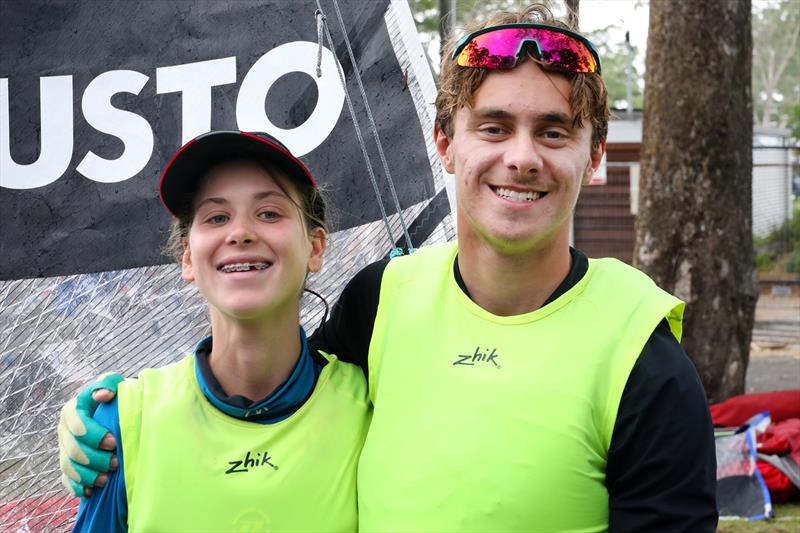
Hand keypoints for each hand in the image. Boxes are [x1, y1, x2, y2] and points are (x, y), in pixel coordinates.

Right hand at [58, 372, 123, 497]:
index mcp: (72, 410)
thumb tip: (104, 394)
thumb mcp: (114, 384)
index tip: (113, 442)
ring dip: (87, 475)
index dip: (93, 435)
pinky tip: (91, 490)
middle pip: (73, 449)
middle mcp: (64, 430)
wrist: (112, 412)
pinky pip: (66, 481)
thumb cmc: (115, 397)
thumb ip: (108, 383)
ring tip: (107, 478)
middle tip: (115, 462)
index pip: (76, 423)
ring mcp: (64, 448)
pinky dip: (77, 487)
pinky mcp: (67, 464)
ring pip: (68, 467)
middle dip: (94, 459)